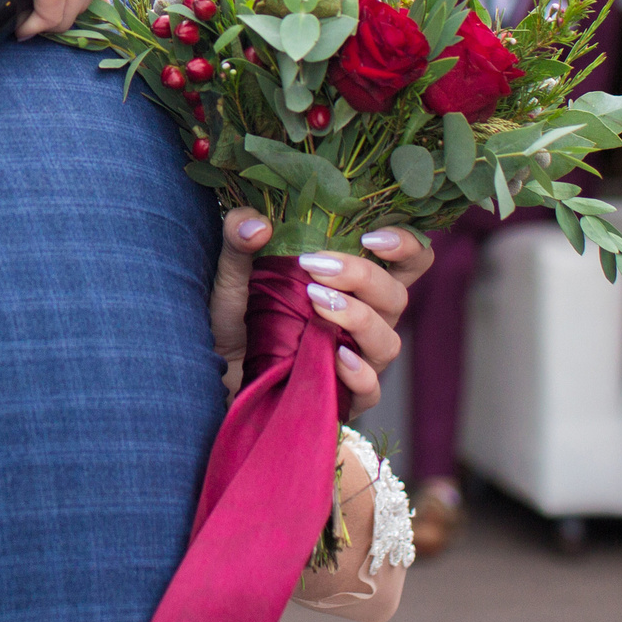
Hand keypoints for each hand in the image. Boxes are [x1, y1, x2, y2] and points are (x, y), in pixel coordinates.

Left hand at [210, 208, 430, 419]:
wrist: (213, 371)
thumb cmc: (234, 318)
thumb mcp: (230, 273)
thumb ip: (238, 238)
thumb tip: (257, 225)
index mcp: (354, 285)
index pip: (408, 262)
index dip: (406, 246)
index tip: (371, 238)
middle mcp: (366, 320)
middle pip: (396, 296)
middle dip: (363, 276)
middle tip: (317, 268)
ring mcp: (358, 360)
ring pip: (388, 340)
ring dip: (358, 318)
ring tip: (316, 303)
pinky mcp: (343, 397)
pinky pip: (370, 389)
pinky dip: (358, 372)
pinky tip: (336, 357)